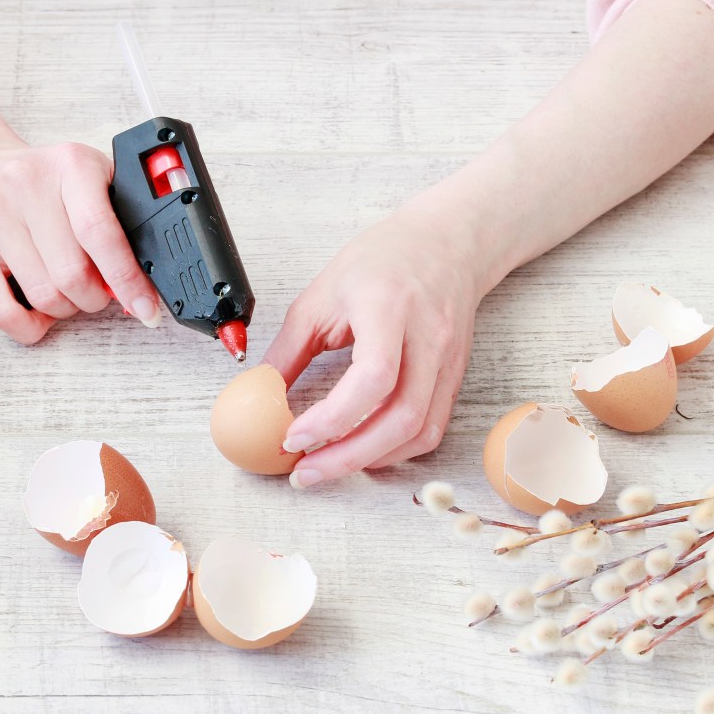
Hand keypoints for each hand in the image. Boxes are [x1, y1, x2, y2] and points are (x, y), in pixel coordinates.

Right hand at [0, 134, 161, 343]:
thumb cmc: (39, 180)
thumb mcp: (85, 179)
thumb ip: (116, 221)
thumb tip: (142, 282)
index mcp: (69, 166)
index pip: (101, 233)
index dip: (127, 280)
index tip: (145, 308)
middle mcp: (25, 187)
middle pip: (73, 275)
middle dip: (95, 296)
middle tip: (96, 289)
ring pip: (45, 297)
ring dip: (66, 309)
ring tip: (64, 290)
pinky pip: (4, 313)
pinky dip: (31, 326)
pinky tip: (39, 312)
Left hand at [263, 202, 488, 487]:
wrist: (447, 242)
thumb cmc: (385, 259)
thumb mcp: (321, 294)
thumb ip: (290, 348)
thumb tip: (259, 393)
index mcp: (390, 308)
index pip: (373, 377)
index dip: (333, 418)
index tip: (293, 437)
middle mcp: (427, 338)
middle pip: (401, 417)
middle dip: (348, 456)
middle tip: (304, 470)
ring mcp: (448, 361)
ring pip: (420, 432)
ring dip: (370, 460)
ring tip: (326, 466)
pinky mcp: (454, 377)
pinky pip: (430, 428)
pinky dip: (394, 451)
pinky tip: (362, 453)